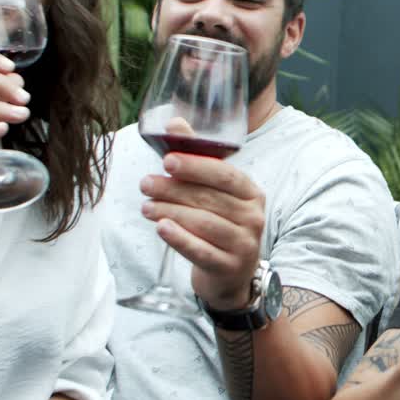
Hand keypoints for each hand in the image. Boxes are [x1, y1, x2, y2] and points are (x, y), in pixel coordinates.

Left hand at [140, 152, 265, 308]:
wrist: (230, 276)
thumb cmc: (219, 224)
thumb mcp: (214, 193)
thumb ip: (197, 158)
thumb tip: (174, 124)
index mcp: (252, 193)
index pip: (226, 175)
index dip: (196, 166)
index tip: (168, 161)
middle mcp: (253, 217)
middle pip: (210, 199)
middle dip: (174, 189)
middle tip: (146, 184)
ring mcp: (244, 244)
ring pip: (204, 223)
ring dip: (171, 212)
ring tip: (146, 206)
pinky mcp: (229, 267)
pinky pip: (201, 251)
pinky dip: (180, 239)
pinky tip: (161, 228)